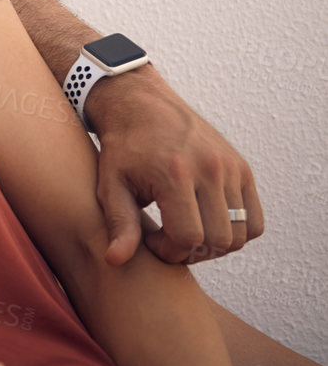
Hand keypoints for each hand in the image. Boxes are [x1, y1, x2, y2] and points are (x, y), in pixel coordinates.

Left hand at [88, 67, 263, 264]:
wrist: (141, 105)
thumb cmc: (122, 148)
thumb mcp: (110, 184)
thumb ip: (119, 223)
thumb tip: (115, 261)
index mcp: (175, 173)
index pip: (189, 237)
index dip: (168, 251)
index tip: (150, 240)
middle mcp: (210, 169)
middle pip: (219, 240)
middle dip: (192, 251)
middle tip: (168, 240)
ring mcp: (231, 168)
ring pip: (241, 234)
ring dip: (215, 245)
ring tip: (186, 231)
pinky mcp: (242, 168)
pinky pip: (254, 220)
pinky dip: (236, 231)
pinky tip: (205, 222)